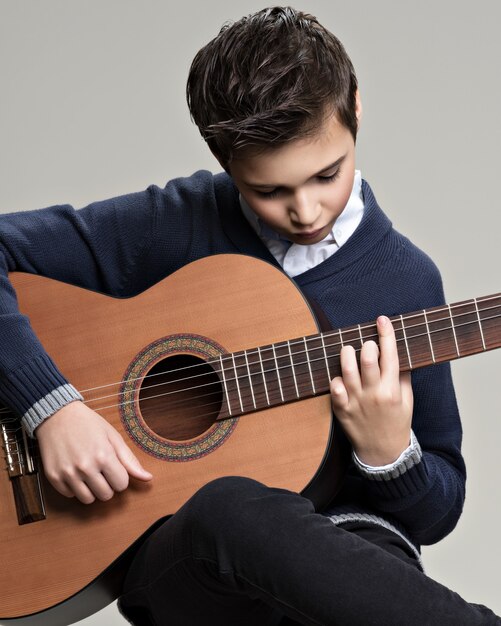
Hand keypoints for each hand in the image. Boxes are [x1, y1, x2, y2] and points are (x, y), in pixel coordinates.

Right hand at [35, 401, 152, 503]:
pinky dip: (74, 487)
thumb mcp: (112, 437)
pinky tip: (75, 472)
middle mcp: (86, 467)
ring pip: (88, 500)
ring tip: (89, 473)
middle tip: (101, 470)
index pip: (121, 485)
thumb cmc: (88, 424)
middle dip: (107, 485)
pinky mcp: (53, 477)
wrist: (57, 415)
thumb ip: (130, 460)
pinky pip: (70, 495)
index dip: (120, 477)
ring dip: (91, 490)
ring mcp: (68, 473)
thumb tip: (148, 478)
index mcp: (104, 456)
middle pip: (106, 495)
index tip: (114, 467)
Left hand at [330, 315, 413, 465]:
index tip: (382, 319)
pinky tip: (341, 378)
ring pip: (347, 368)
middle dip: (367, 344)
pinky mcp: (342, 410)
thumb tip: (398, 352)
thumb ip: (402, 377)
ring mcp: (356, 402)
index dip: (386, 333)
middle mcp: (374, 394)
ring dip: (347, 354)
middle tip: (367, 344)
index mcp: (392, 390)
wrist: (384, 453)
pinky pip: (334, 387)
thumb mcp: (407, 400)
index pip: (391, 355)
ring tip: (350, 351)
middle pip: (367, 358)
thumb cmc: (397, 423)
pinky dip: (336, 378)